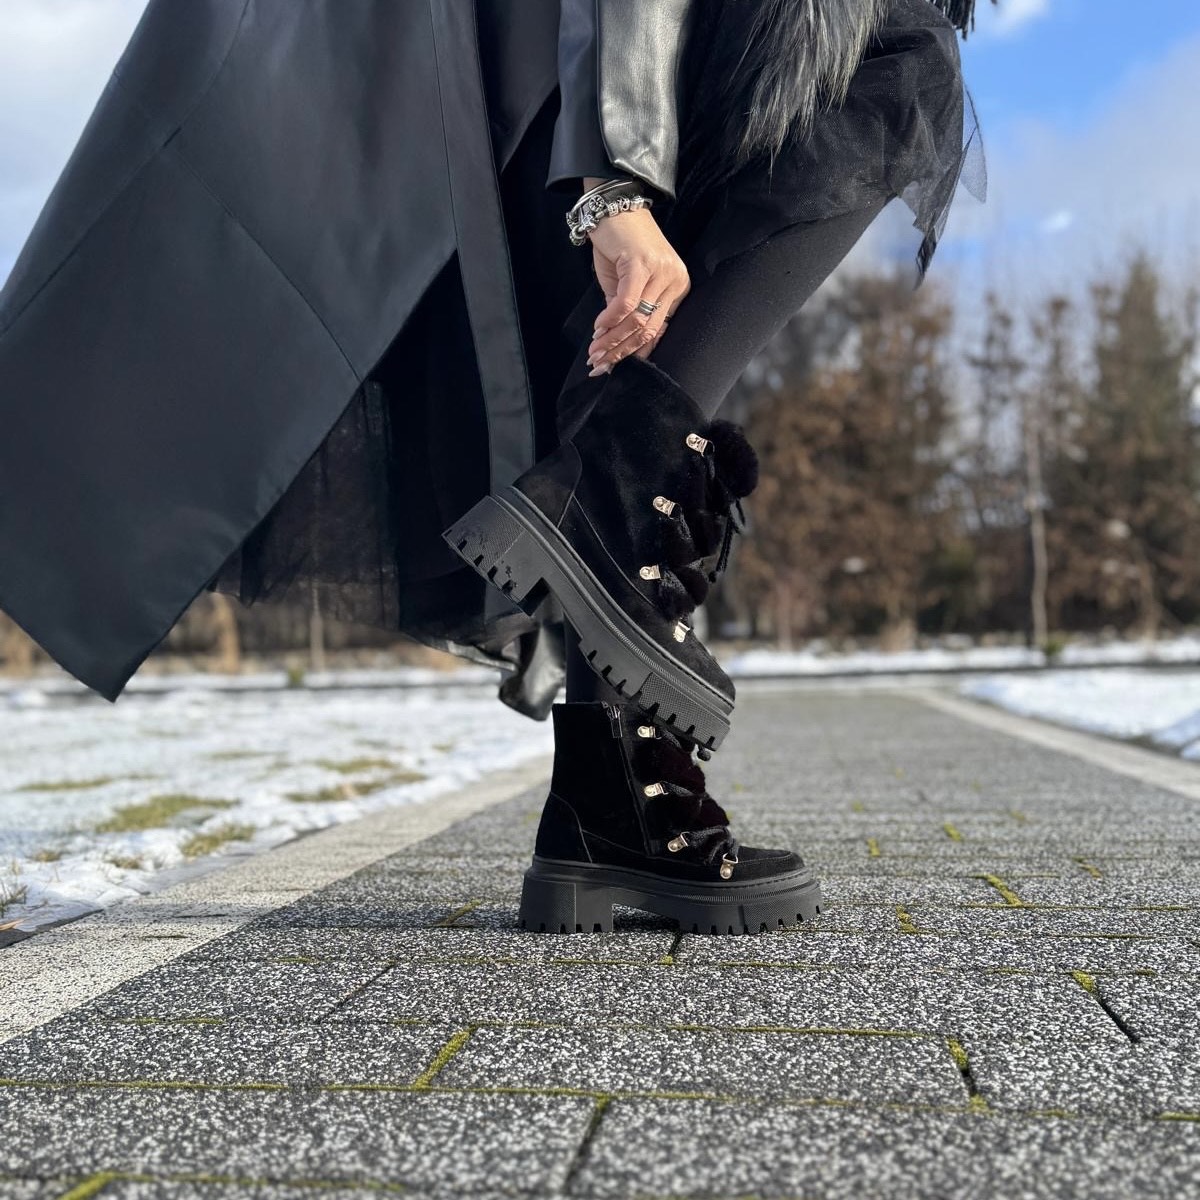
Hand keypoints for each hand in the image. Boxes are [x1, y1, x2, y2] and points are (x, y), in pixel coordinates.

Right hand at [581, 181, 689, 376]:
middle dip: (620, 351)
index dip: (633, 354)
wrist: (615, 206)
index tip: (611, 366)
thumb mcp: (625, 285)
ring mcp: (662, 273)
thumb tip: (615, 347)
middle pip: (648, 330)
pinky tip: (597, 327)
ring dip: (612, 339)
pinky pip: (627, 303)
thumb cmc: (621, 245)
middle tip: (598, 362)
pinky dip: (610, 319)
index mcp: (677, 289)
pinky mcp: (643, 265)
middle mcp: (675, 281)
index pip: (658, 332)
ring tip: (594, 350)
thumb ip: (626, 314)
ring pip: (638, 320)